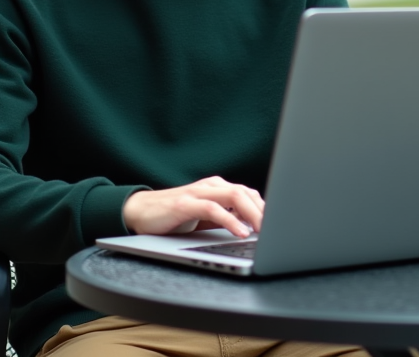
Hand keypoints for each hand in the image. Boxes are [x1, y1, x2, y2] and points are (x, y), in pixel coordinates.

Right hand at [123, 176, 264, 237]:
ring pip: (234, 196)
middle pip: (245, 192)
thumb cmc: (172, 216)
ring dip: (252, 213)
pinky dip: (230, 220)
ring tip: (263, 230)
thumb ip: (225, 218)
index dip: (265, 208)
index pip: (248, 193)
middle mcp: (210, 186)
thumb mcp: (204, 219)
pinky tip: (240, 232)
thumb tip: (251, 227)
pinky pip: (213, 209)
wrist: (139, 212)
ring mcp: (197, 192)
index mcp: (216, 188)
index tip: (279, 224)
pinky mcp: (185, 204)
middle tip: (276, 229)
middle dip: (263, 211)